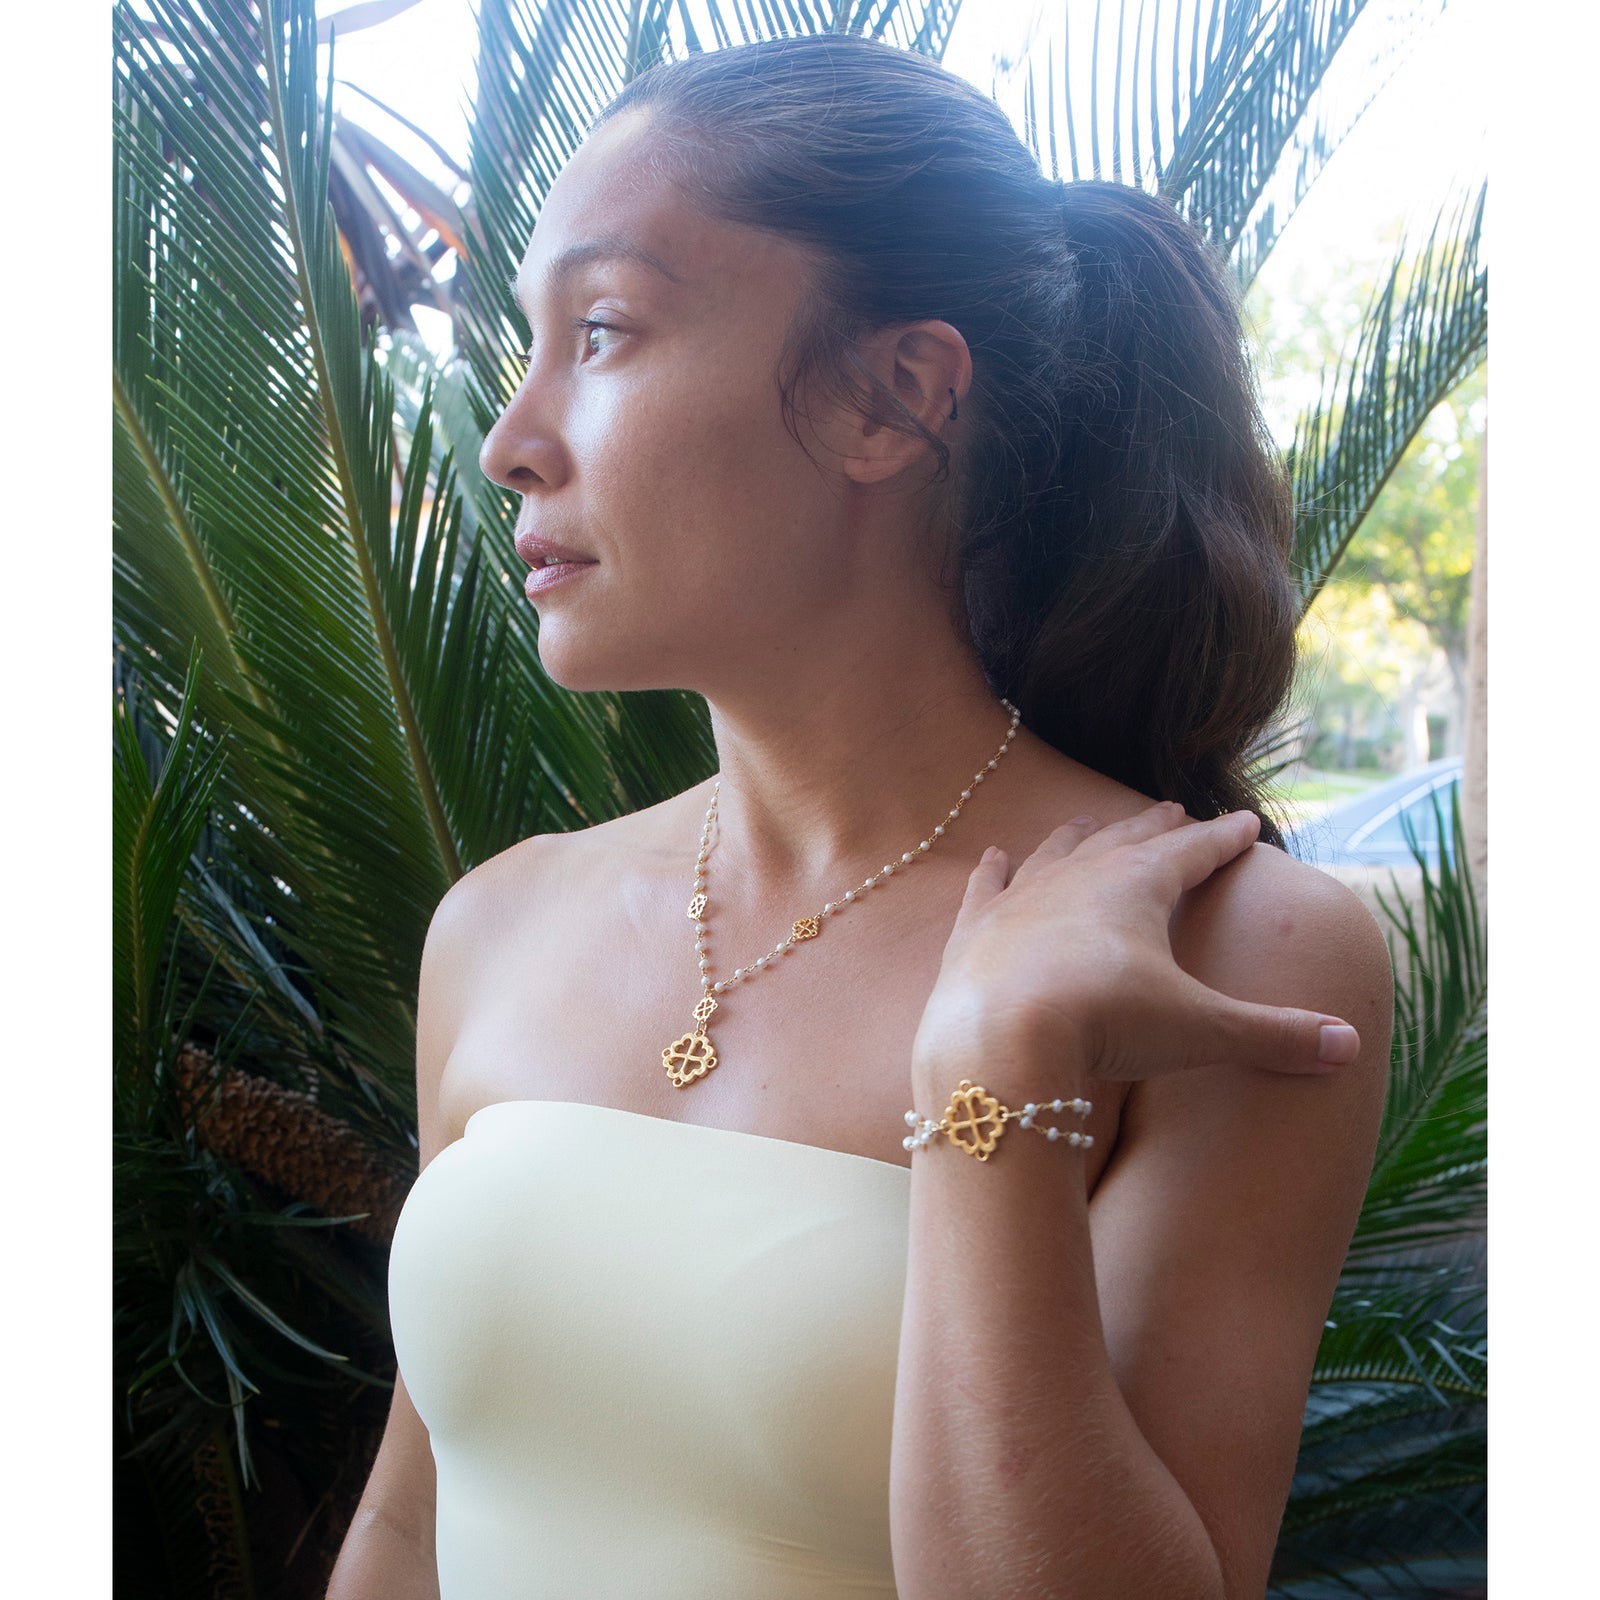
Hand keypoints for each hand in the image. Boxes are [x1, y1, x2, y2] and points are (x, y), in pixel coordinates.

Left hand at [910, 802, 1360, 1095]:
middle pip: (1126, 841)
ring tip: (1091, 825)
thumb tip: (1350, 1047)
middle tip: (1174, 810)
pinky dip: (993, 871)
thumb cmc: (1105, 1024)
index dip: (1223, 839)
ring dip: (1078, 838)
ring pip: (1056, 853)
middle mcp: (1078, 877)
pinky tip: (994, 856)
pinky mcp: (974, 930)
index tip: (1246, 823)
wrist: (998, 1041)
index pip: (1193, 852)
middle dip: (1155, 828)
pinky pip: (986, 888)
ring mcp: (1020, 899)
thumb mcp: (1199, 1032)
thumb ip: (1274, 1036)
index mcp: (1139, 886)